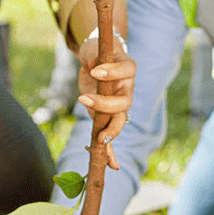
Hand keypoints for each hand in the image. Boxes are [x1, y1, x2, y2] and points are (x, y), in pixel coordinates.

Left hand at [76, 34, 135, 150]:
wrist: (97, 59)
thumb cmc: (98, 52)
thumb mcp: (95, 49)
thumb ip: (95, 55)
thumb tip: (93, 65)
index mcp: (126, 69)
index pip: (128, 70)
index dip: (113, 73)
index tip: (95, 71)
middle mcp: (127, 87)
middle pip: (125, 102)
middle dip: (107, 106)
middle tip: (85, 100)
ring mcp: (119, 103)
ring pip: (120, 120)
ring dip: (111, 130)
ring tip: (101, 139)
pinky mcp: (108, 114)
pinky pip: (112, 133)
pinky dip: (111, 150)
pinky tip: (112, 166)